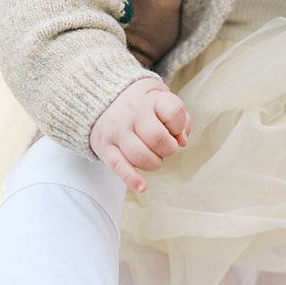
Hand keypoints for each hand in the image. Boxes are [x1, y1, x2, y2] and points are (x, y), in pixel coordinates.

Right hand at [89, 77, 191, 192]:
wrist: (103, 100)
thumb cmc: (140, 103)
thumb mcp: (161, 98)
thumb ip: (179, 117)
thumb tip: (182, 141)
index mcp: (149, 98)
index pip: (173, 112)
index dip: (179, 125)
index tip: (175, 129)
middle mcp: (131, 113)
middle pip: (157, 138)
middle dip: (168, 149)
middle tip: (166, 147)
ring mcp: (116, 130)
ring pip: (140, 155)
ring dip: (154, 163)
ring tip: (153, 157)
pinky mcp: (104, 147)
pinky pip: (118, 166)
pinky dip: (132, 179)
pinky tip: (142, 186)